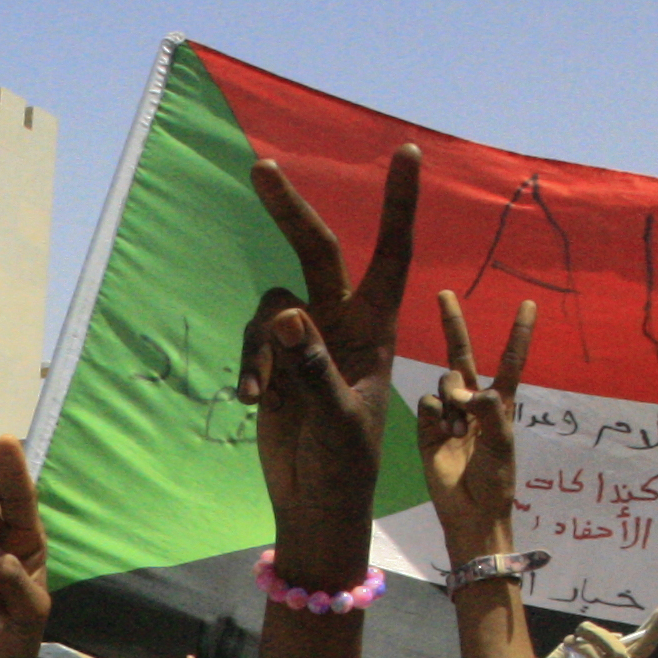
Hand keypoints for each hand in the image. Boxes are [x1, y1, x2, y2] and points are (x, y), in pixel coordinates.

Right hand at [236, 146, 422, 581]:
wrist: (319, 504)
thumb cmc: (347, 467)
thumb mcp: (339, 419)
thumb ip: (313, 366)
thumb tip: (287, 314)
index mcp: (378, 329)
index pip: (393, 254)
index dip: (399, 205)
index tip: (408, 153)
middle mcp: (343, 323)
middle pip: (318, 252)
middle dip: (290, 211)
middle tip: (261, 167)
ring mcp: (306, 341)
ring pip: (273, 306)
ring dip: (260, 345)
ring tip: (262, 394)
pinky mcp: (276, 362)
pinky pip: (254, 339)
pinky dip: (249, 364)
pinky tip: (253, 403)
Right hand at [415, 287, 534, 551]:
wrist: (470, 512)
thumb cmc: (495, 479)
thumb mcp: (501, 442)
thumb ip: (487, 409)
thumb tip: (461, 391)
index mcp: (499, 403)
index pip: (510, 360)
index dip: (519, 333)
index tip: (528, 304)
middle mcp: (472, 402)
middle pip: (461, 354)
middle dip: (453, 324)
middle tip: (444, 293)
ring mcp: (448, 413)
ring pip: (444, 382)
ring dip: (452, 402)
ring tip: (459, 433)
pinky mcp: (427, 428)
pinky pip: (428, 404)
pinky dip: (436, 416)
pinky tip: (443, 437)